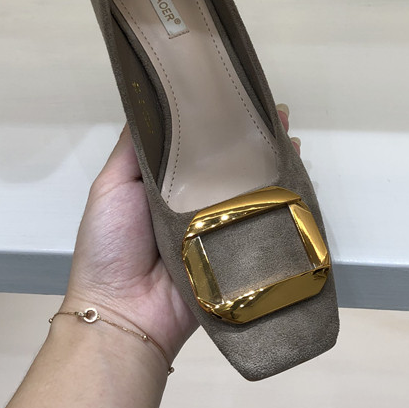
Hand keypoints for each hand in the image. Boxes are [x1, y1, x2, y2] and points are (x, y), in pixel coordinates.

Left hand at [62, 104, 299, 364]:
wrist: (125, 313)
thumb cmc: (110, 244)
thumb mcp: (111, 186)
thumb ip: (132, 149)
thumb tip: (149, 101)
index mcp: (167, 183)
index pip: (196, 145)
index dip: (216, 121)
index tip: (234, 94)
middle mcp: (197, 201)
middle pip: (230, 164)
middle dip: (253, 138)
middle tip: (274, 113)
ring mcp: (220, 227)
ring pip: (252, 189)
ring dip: (273, 164)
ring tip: (290, 137)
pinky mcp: (238, 252)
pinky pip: (263, 223)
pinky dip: (283, 202)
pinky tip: (298, 177)